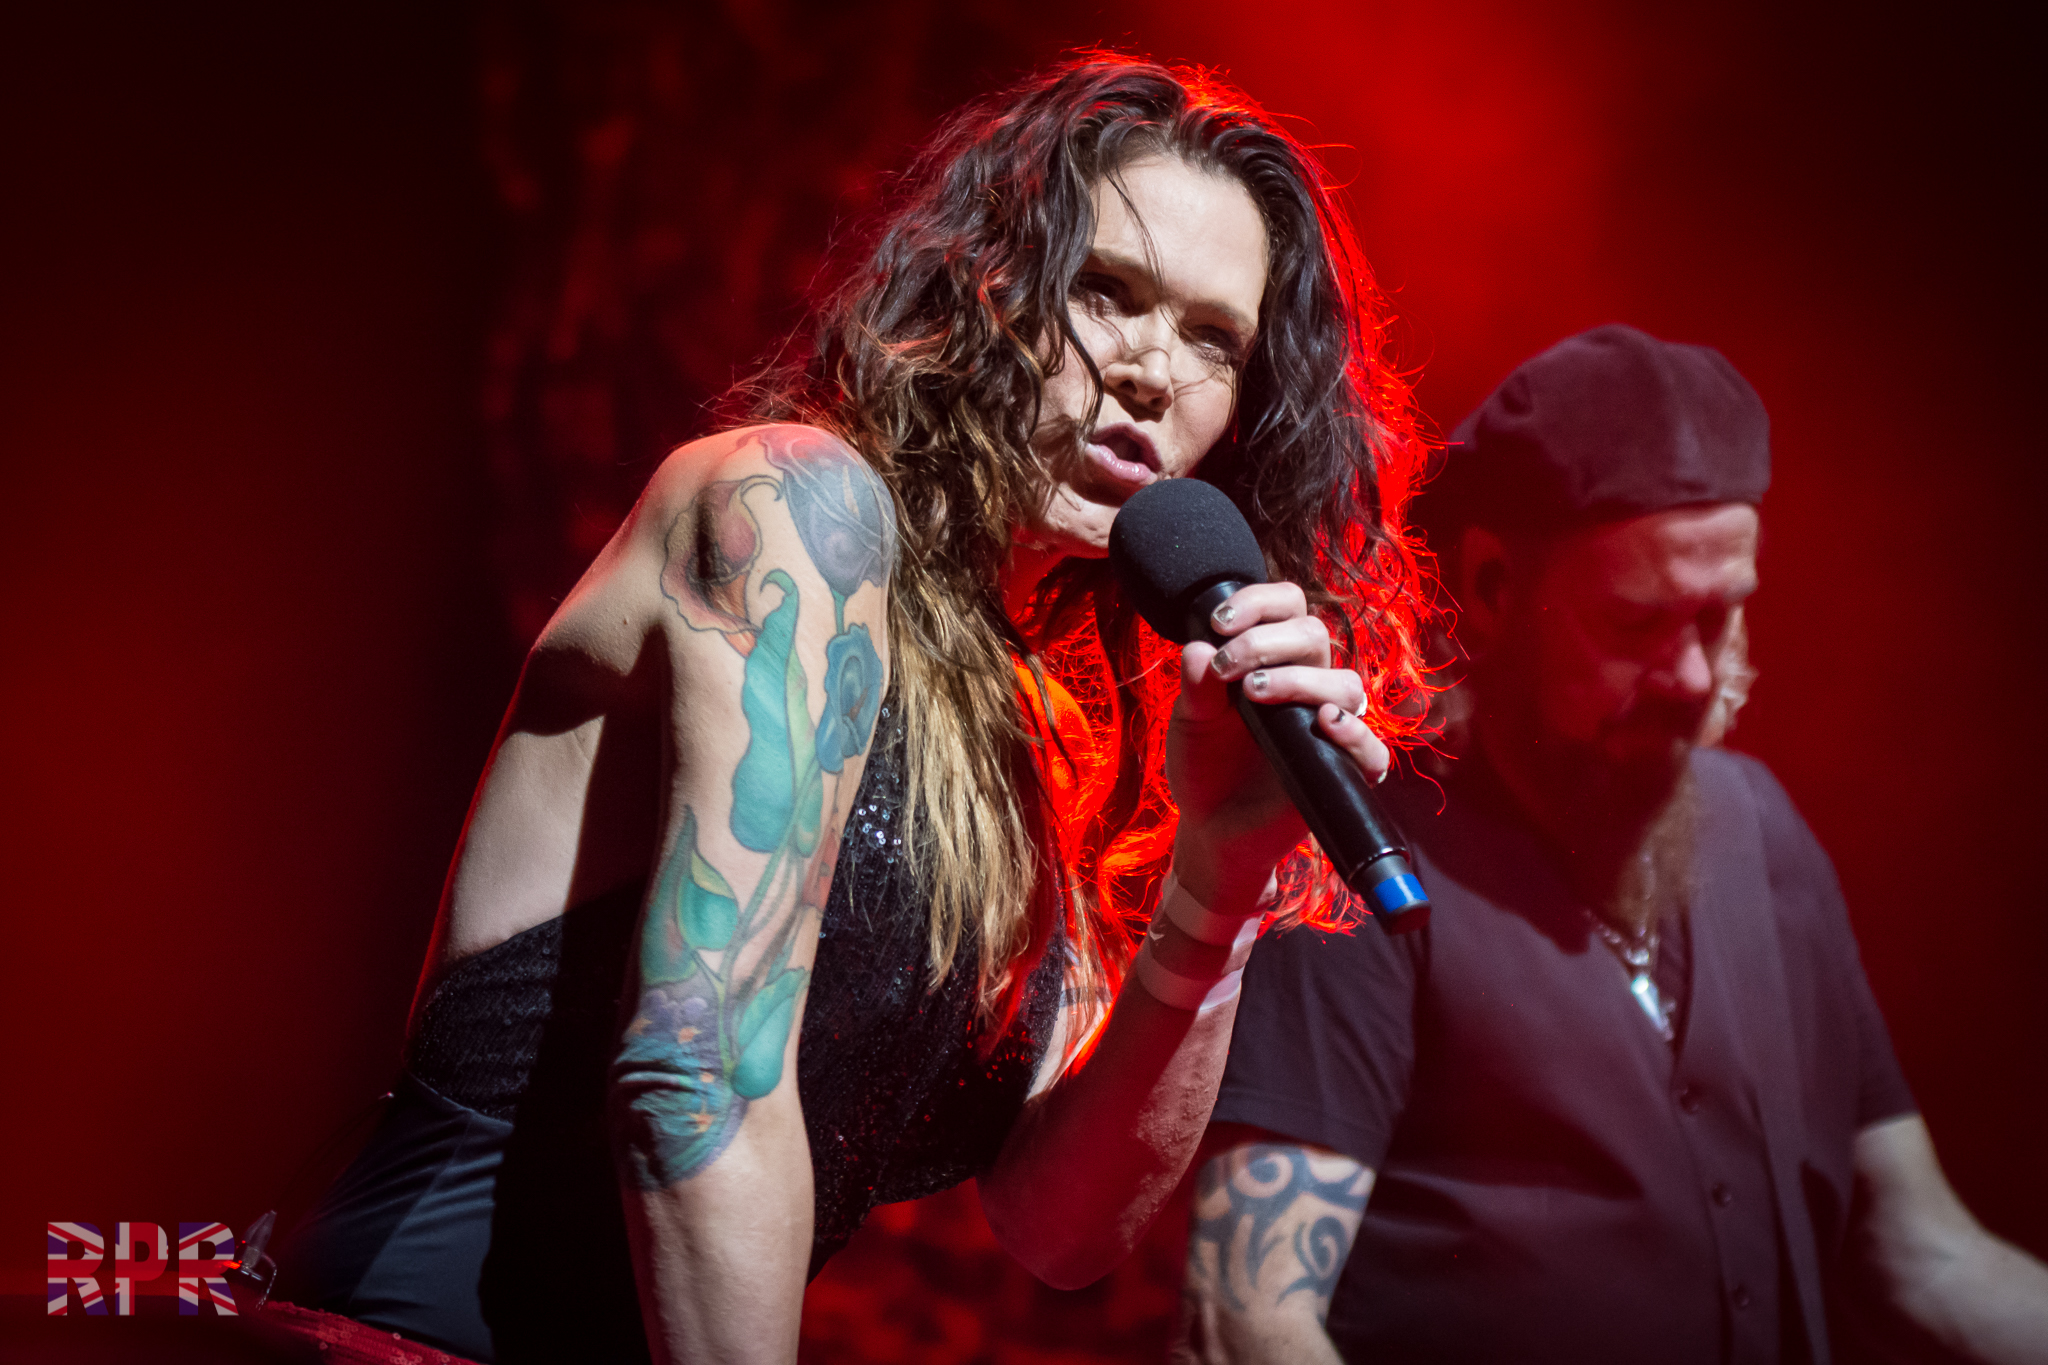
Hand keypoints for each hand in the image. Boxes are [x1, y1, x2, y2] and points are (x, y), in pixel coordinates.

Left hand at [1167, 583, 1389, 910]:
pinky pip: (1371, 749)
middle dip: (1267, 642)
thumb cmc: (1206, 763)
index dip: (1259, 602)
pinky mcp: (1344, 768)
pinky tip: (1324, 722)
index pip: (1287, 605)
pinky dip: (1355, 733)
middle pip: (1313, 634)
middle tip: (1228, 668)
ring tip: (1254, 694)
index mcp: (1274, 658)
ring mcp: (1329, 724)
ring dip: (1300, 679)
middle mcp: (1308, 682)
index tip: (1220, 622)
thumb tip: (1200, 648)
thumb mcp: (1191, 719)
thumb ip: (1197, 684)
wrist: (1211, 827)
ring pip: (1344, 682)